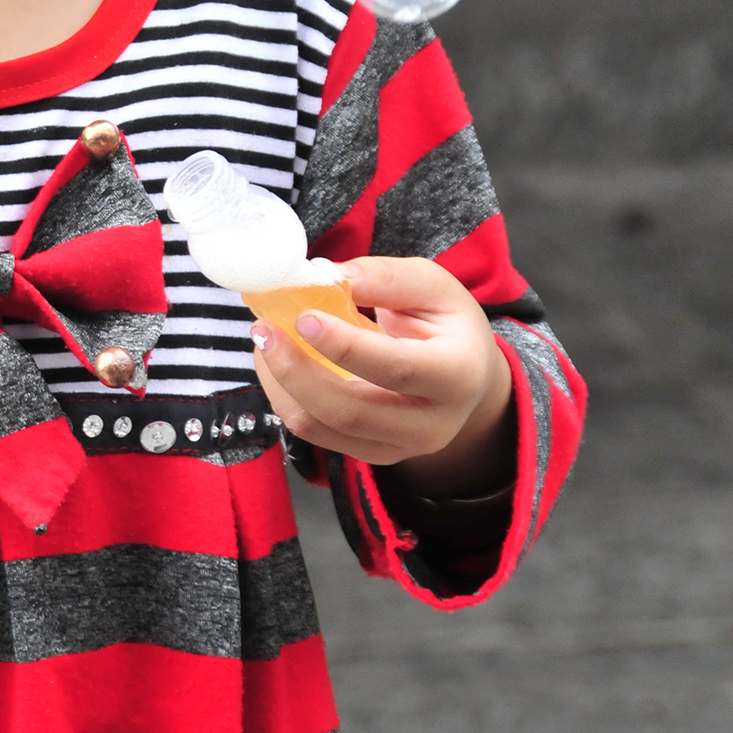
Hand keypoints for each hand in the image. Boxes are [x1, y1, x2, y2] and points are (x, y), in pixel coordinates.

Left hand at [253, 255, 514, 496]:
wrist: (468, 380)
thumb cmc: (448, 325)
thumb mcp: (433, 286)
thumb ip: (387, 278)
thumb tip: (332, 277)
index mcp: (457, 375)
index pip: (396, 369)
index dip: (345, 347)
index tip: (303, 317)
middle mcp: (431, 424)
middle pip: (351, 412)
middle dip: (296, 371)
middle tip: (264, 330)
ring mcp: (400, 448)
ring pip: (323, 428)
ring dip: (281, 384)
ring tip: (264, 340)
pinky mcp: (372, 455)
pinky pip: (315, 433)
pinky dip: (286, 397)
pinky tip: (277, 362)